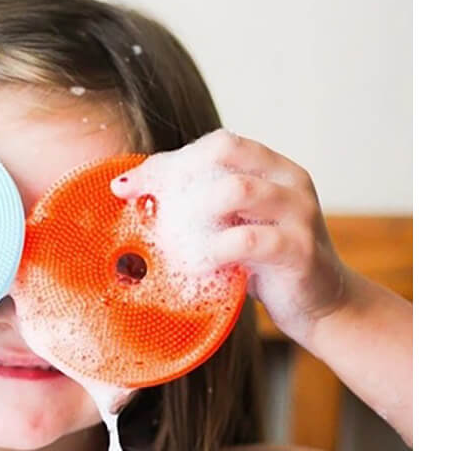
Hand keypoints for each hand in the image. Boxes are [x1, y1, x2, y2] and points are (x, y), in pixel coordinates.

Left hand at [110, 129, 349, 345]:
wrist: (324, 305)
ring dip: (194, 213)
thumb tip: (138, 196)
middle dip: (176, 176)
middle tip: (145, 207)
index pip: (217, 145)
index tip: (127, 186)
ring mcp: (298, 213)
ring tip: (175, 241)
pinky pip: (247, 241)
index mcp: (272, 168)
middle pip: (225, 152)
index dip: (168, 160)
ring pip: (236, 190)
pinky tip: (198, 265)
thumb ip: (203, 207)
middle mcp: (289, 181)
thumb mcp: (235, 228)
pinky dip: (213, 251)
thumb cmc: (269, 267)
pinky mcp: (297, 250)